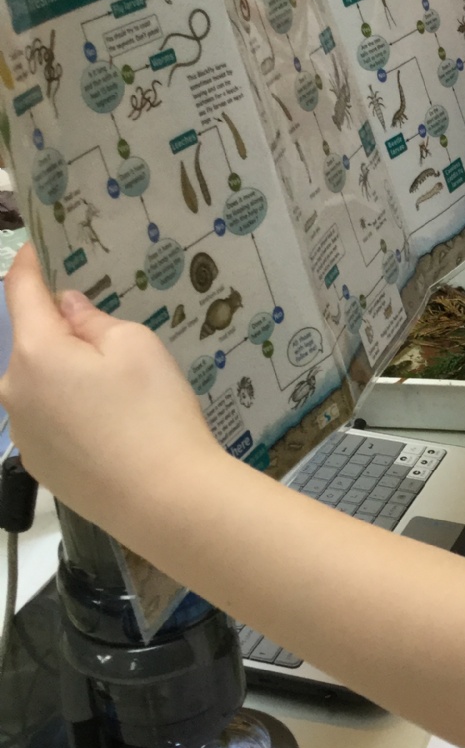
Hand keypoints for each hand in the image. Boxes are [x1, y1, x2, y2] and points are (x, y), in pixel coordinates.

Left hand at [0, 245, 220, 530]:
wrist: (166, 501)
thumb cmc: (155, 415)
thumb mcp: (137, 346)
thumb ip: (94, 321)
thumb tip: (68, 310)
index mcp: (36, 352)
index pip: (21, 292)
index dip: (29, 264)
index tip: (38, 246)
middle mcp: (15, 391)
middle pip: (33, 345)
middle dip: (63, 336)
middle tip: (113, 344)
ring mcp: (23, 434)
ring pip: (41, 386)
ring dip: (67, 380)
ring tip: (122, 398)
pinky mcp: (40, 466)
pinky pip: (50, 423)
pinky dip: (72, 416)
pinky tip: (113, 432)